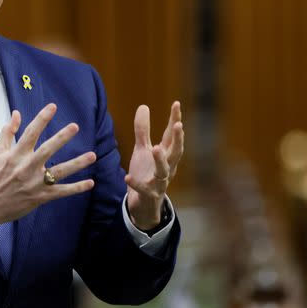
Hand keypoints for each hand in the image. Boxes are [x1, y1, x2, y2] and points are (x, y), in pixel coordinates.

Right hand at [0, 104, 96, 230]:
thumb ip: (8, 132)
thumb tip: (16, 113)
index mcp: (15, 155)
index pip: (30, 133)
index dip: (41, 119)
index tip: (52, 107)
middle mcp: (26, 168)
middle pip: (47, 150)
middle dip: (61, 138)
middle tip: (75, 126)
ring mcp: (35, 183)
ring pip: (59, 171)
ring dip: (77, 164)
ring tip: (92, 155)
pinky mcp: (40, 197)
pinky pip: (62, 192)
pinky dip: (76, 188)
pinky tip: (90, 182)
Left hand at [124, 101, 183, 229]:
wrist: (143, 204)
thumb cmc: (145, 173)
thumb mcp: (142, 150)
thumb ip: (143, 130)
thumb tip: (144, 106)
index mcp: (166, 155)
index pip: (172, 135)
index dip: (175, 119)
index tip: (176, 104)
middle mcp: (167, 167)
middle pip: (176, 152)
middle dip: (178, 139)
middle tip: (178, 125)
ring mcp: (160, 182)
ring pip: (164, 171)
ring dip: (161, 160)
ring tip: (155, 148)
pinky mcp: (149, 194)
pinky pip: (144, 189)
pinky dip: (136, 184)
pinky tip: (127, 177)